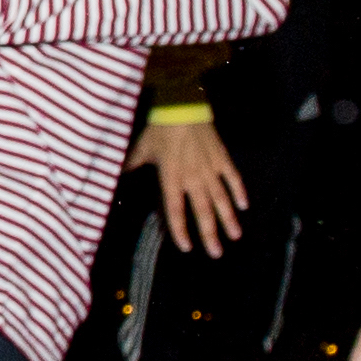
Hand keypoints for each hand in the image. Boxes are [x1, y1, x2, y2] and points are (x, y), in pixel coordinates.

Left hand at [133, 112, 245, 251]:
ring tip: (235, 236)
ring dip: (228, 219)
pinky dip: (239, 191)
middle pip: (202, 211)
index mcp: (172, 178)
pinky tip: (244, 205)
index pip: (176, 210)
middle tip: (217, 254)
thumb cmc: (159, 128)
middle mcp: (192, 178)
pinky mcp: (221, 157)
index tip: (186, 248)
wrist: (182, 106)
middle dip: (210, 234)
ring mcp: (209, 168)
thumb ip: (131, 166)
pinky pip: (232, 177)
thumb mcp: (142, 149)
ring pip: (221, 199)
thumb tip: (116, 176)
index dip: (180, 230)